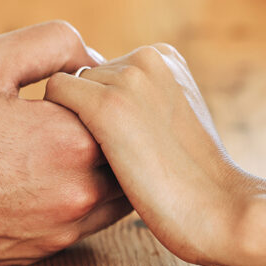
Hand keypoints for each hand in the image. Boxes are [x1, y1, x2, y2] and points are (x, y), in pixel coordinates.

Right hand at [0, 21, 131, 265]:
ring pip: (118, 187)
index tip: (66, 80)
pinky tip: (46, 170)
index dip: (96, 85)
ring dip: (104, 160)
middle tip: (71, 107)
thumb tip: (93, 61)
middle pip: (127, 149)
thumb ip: (54, 42)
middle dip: (109, 124)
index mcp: (70, 143)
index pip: (120, 104)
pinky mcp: (47, 250)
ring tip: (60, 137)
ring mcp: (64, 229)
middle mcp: (78, 194)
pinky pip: (92, 216)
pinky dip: (84, 189)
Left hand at [44, 44, 258, 265]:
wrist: (215, 208)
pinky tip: (70, 151)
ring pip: (69, 86)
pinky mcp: (107, 106)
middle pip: (87, 76)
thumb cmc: (192, 177)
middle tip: (115, 155)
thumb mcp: (175, 116)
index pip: (108, 69)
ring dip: (73, 120)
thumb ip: (144, 96)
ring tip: (104, 158)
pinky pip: (55, 91)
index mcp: (164, 56)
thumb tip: (103, 93)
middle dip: (89, 112)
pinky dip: (50, 119)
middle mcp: (146, 57)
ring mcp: (128, 80)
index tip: (127, 140)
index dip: (107, 107)